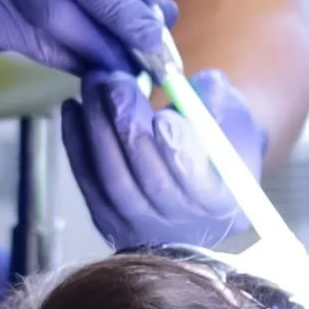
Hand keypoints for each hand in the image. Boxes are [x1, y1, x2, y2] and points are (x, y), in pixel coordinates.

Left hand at [62, 67, 263, 251]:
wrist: (195, 183)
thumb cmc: (219, 145)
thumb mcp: (235, 123)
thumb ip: (221, 105)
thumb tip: (207, 84)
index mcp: (221, 200)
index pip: (195, 179)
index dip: (178, 149)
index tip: (164, 116)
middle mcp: (180, 222)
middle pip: (147, 180)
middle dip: (129, 127)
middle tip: (116, 83)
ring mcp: (140, 225)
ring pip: (112, 178)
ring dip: (99, 127)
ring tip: (95, 83)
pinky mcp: (107, 218)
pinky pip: (87, 180)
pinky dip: (76, 143)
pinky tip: (73, 107)